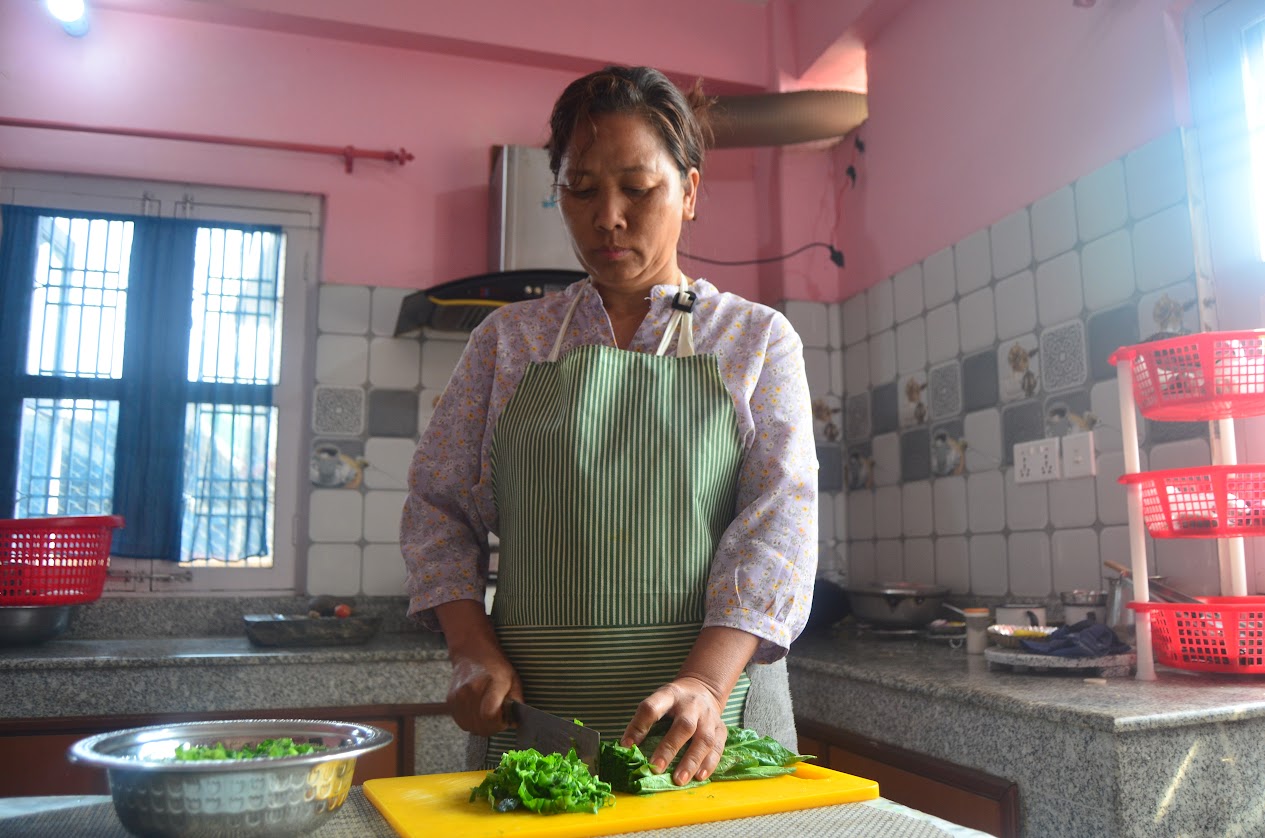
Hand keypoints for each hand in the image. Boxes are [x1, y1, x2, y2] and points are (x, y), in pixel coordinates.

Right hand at [435, 599, 521, 735]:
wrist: (472, 654)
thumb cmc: (495, 667)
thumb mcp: (513, 679)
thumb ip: (516, 701)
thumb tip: (515, 723)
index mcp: (490, 683)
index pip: (490, 715)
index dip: (499, 723)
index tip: (505, 719)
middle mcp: (471, 690)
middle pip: (481, 725)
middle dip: (493, 727)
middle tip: (499, 718)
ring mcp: (458, 696)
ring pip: (471, 727)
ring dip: (482, 727)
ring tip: (489, 715)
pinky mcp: (450, 701)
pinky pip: (462, 723)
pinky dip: (472, 723)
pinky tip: (478, 713)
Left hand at [620, 676, 727, 785]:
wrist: (703, 689)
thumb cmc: (674, 702)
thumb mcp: (658, 702)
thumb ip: (644, 721)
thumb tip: (627, 748)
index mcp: (670, 695)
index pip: (652, 708)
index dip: (638, 726)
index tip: (627, 746)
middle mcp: (691, 705)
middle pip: (684, 725)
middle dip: (669, 748)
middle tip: (656, 768)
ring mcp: (709, 717)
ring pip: (704, 739)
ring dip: (691, 761)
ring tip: (679, 779)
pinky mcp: (721, 728)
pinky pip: (718, 747)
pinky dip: (709, 763)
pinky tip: (699, 776)